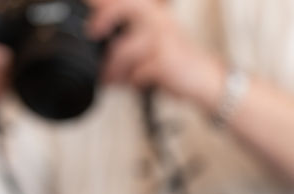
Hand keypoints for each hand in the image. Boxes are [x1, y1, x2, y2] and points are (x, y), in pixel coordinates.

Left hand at [86, 0, 224, 108]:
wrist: (207, 80)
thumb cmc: (178, 63)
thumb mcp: (154, 42)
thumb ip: (129, 36)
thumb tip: (96, 42)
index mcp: (154, 13)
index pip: (123, 1)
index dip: (101, 4)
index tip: (87, 13)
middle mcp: (159, 21)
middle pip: (123, 7)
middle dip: (102, 19)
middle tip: (92, 33)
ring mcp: (162, 40)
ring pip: (122, 50)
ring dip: (112, 68)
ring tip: (110, 79)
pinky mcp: (164, 62)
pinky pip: (135, 72)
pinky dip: (129, 82)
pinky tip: (131, 85)